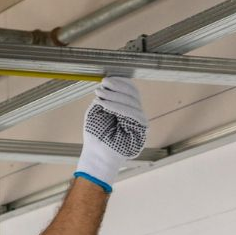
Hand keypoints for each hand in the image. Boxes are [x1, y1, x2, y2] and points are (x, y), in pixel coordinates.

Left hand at [75, 75, 146, 191]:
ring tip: (100, 94)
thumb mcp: (97, 111)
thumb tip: (108, 82)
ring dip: (115, 96)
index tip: (106, 79)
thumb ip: (104, 98)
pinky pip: (133, 113)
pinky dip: (118, 107)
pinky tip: (106, 104)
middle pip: (132, 94)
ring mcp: (139, 121)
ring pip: (132, 102)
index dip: (120, 83)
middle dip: (117, 87)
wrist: (97, 154)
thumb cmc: (95, 135)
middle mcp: (134, 113)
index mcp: (126, 108)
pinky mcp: (141, 129)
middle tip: (102, 84)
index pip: (129, 91)